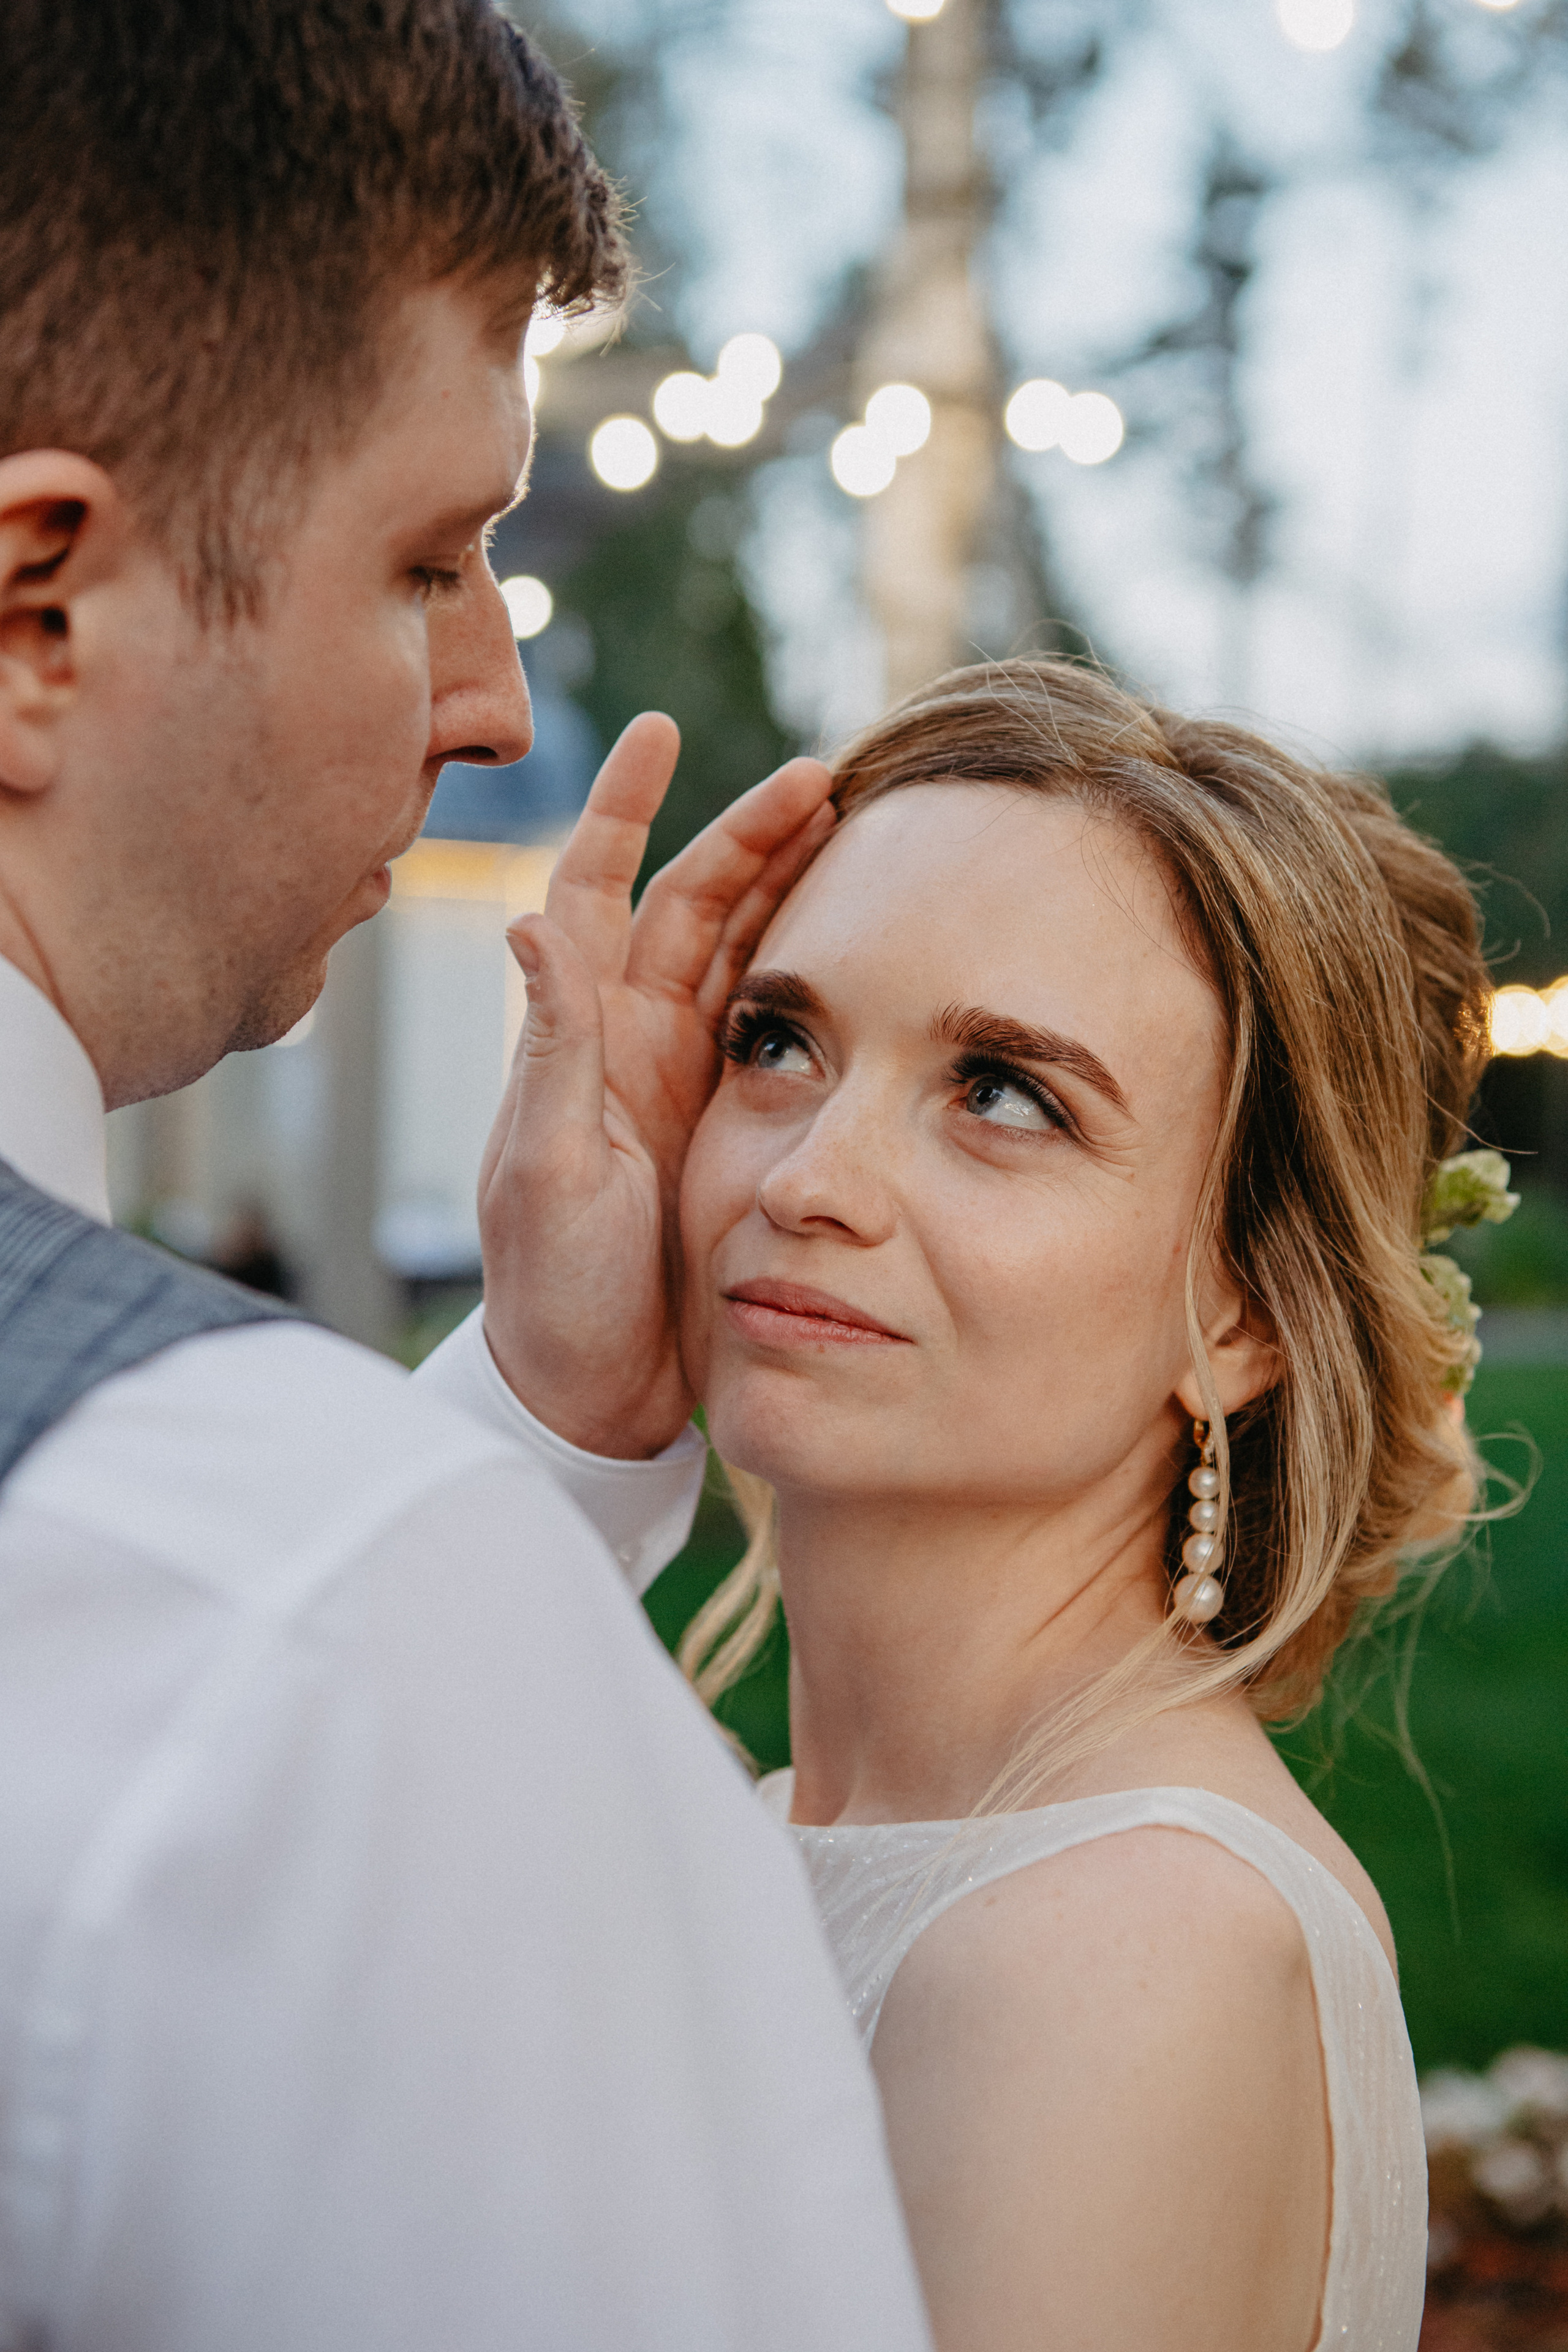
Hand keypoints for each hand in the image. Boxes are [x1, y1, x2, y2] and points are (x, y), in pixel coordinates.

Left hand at [478, 711, 834, 1456]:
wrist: (592, 1394)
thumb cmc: (551, 1289)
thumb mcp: (543, 1169)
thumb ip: (549, 1051)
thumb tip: (524, 923)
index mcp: (579, 1035)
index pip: (597, 890)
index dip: (622, 806)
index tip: (654, 729)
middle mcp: (630, 1041)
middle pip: (693, 903)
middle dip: (751, 832)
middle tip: (823, 774)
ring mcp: (683, 1078)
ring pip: (743, 951)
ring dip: (791, 886)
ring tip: (857, 826)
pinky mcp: (730, 1123)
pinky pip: (777, 1024)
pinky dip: (812, 968)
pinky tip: (859, 933)